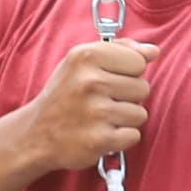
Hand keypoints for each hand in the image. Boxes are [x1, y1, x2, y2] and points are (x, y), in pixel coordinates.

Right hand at [17, 41, 152, 176]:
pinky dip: (120, 138)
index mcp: (86, 56)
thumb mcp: (82, 62)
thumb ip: (120, 50)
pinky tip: (101, 133)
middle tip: (102, 101)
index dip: (127, 73)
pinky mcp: (99, 140)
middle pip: (143, 88)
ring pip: (140, 114)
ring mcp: (95, 112)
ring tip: (100, 118)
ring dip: (124, 119)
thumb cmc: (64, 94)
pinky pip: (133, 136)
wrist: (36, 133)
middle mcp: (89, 82)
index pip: (139, 61)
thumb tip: (154, 51)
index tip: (107, 79)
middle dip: (127, 97)